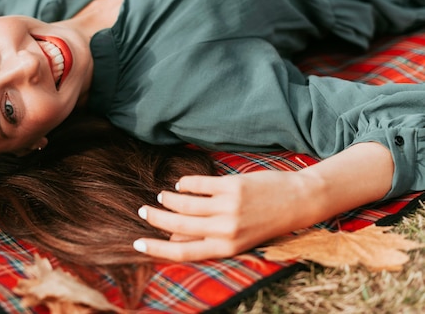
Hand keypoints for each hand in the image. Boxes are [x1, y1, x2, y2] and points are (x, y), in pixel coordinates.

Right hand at [133, 171, 313, 261]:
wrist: (297, 202)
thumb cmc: (265, 222)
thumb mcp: (238, 239)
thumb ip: (210, 239)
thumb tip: (177, 238)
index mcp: (225, 247)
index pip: (182, 252)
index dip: (156, 249)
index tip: (137, 244)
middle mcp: (224, 230)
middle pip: (177, 227)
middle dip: (155, 219)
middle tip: (142, 211)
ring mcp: (227, 208)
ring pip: (184, 204)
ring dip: (168, 200)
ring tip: (161, 196)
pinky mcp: (231, 187)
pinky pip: (198, 184)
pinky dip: (185, 183)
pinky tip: (181, 183)